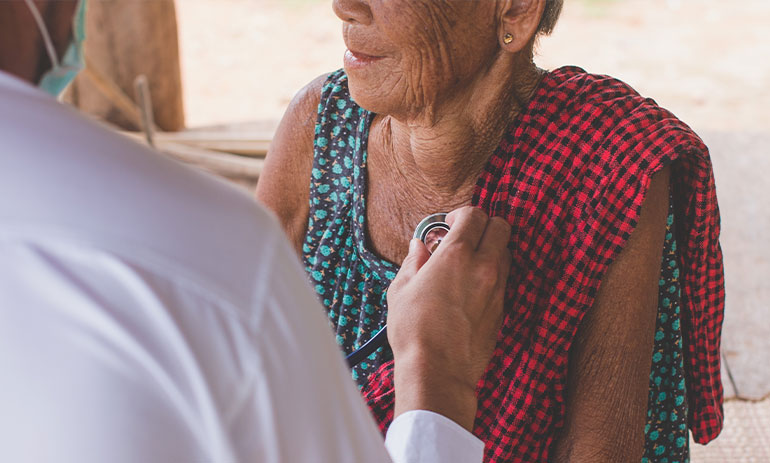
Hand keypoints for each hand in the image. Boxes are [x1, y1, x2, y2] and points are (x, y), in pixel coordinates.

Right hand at [387, 206, 511, 430]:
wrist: (437, 371)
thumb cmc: (414, 330)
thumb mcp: (401, 290)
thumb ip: (414, 262)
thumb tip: (419, 247)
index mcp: (456, 255)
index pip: (475, 215)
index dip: (461, 214)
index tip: (448, 224)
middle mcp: (483, 267)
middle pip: (501, 227)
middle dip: (484, 225)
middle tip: (463, 237)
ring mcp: (497, 289)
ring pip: (506, 253)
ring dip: (490, 250)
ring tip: (466, 264)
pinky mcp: (502, 310)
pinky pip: (503, 281)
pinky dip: (491, 275)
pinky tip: (470, 288)